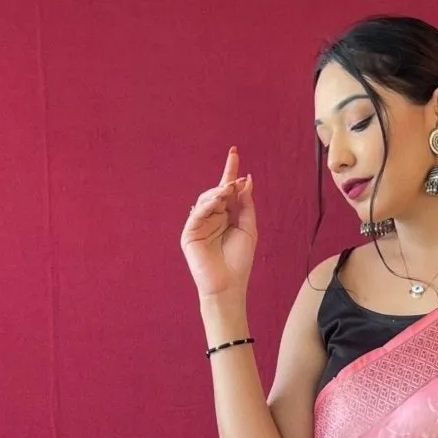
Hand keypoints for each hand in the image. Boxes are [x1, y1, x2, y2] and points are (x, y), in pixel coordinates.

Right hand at [180, 146, 256, 298]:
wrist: (229, 284)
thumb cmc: (239, 261)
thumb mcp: (248, 228)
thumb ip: (246, 205)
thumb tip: (246, 180)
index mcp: (225, 216)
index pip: (227, 190)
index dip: (230, 171)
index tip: (235, 152)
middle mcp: (211, 217)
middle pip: (216, 191)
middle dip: (225, 182)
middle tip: (235, 181)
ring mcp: (199, 225)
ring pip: (205, 200)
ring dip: (218, 192)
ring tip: (229, 189)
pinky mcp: (189, 233)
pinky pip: (197, 213)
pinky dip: (208, 204)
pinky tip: (218, 200)